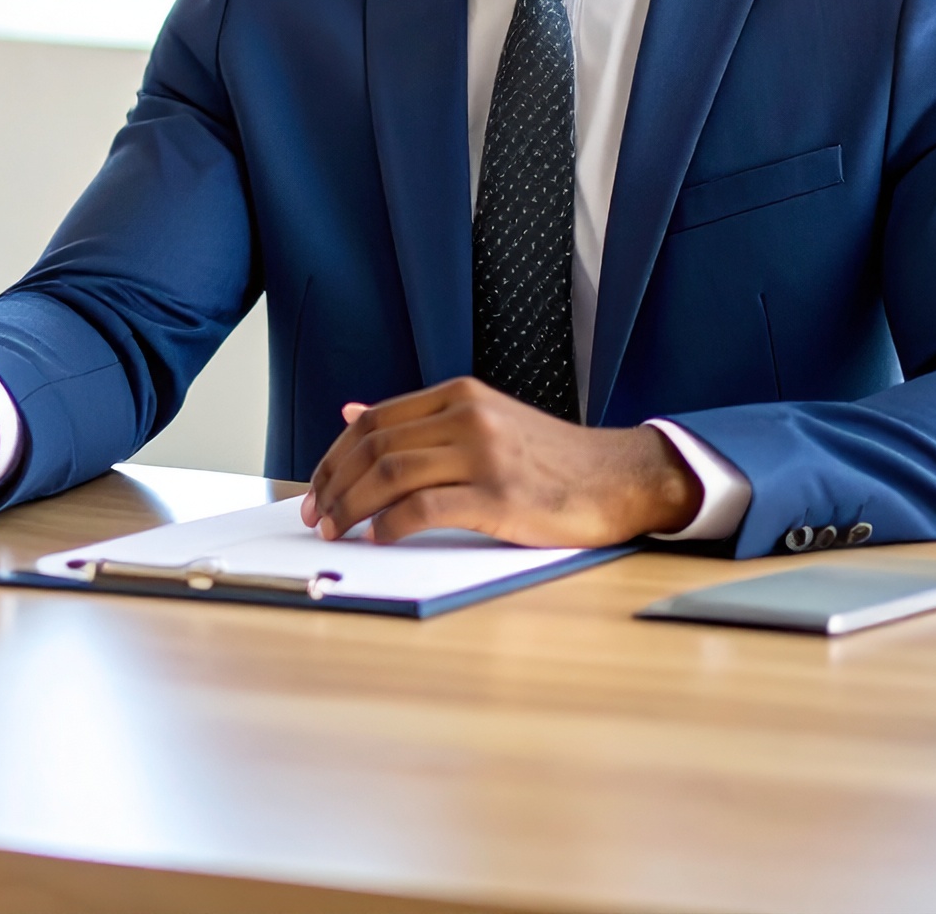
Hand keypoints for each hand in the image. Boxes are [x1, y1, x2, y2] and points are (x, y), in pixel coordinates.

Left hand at [301, 377, 700, 547]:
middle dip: (335, 484)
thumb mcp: (481, 420)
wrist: (618, 478)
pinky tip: (379, 539)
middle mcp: (468, 416)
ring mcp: (485, 454)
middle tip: (317, 515)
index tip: (317, 487)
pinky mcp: (500, 496)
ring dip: (354, 507)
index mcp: (459, 395)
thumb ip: (419, 419)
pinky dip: (390, 525)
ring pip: (392, 474)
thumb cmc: (548, 459)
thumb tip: (351, 413)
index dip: (334, 456)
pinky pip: (425, 508)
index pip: (375, 420)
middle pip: (376, 446)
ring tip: (338, 531)